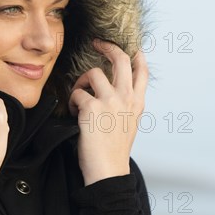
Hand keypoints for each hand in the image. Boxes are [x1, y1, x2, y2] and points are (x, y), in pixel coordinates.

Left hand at [68, 39, 147, 185]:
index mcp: (137, 102)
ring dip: (82, 82)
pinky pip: (77, 92)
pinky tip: (74, 111)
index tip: (131, 47)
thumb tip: (117, 91)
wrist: (108, 171)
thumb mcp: (130, 124)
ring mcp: (110, 101)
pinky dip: (73, 100)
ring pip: (93, 73)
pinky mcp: (92, 107)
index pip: (142, 71)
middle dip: (107, 47)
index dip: (137, 55)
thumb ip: (127, 105)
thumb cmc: (115, 151)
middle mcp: (126, 97)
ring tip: (79, 96)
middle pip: (120, 59)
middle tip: (98, 43)